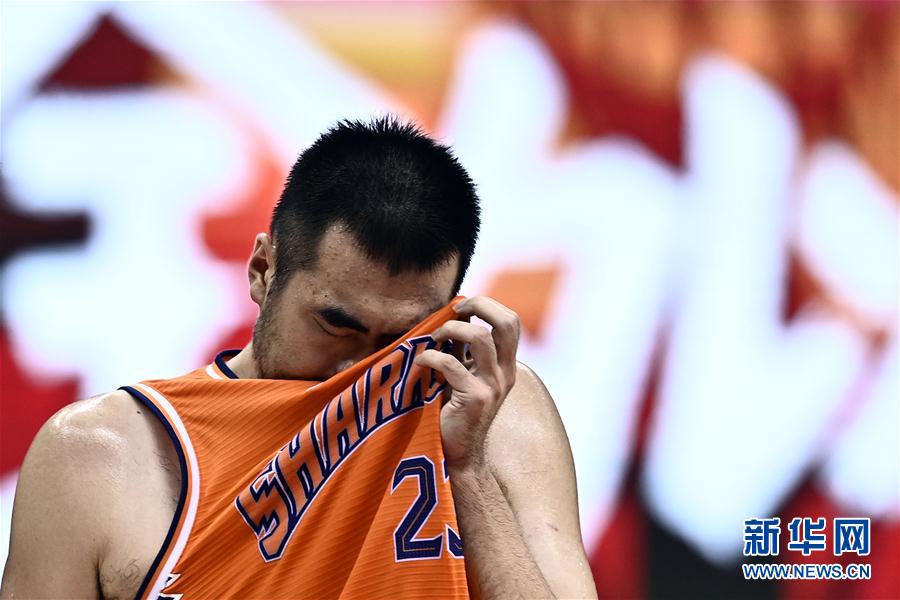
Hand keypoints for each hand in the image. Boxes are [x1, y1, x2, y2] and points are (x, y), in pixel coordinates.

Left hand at [414, 296, 520, 470]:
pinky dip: (431, 356)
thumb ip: (463, 350)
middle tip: (455, 309)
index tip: (461, 306)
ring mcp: (493, 385)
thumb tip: (451, 318)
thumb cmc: (455, 412)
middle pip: (508, 322)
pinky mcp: (475, 398)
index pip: (511, 321)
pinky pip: (451, 364)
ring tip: (435, 339)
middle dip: (480, 305)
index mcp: (505, 365)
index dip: (488, 305)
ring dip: (452, 329)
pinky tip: (420, 362)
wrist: (459, 455)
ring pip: (481, 337)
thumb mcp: (465, 374)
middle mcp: (506, 372)